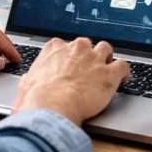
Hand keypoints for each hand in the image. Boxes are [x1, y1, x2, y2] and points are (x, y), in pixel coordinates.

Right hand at [12, 37, 129, 125]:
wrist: (52, 106)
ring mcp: (94, 59)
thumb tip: (28, 84)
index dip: (69, 57)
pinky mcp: (110, 73)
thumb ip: (31, 79)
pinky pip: (123, 65)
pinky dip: (124, 71)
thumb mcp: (26, 84)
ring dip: (106, 59)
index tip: (70, 65)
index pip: (65, 45)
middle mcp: (76, 48)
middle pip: (86, 45)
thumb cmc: (38, 98)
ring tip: (106, 70)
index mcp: (55, 48)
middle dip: (87, 56)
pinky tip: (124, 78)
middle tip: (86, 71)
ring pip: (106, 49)